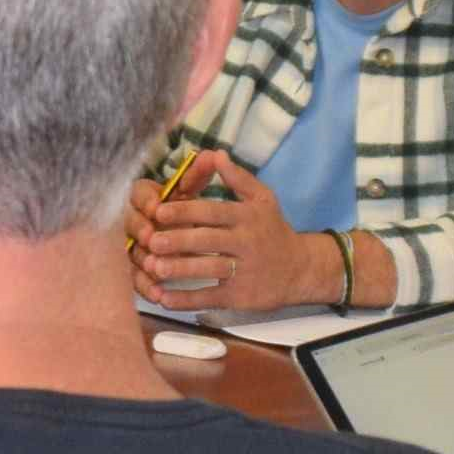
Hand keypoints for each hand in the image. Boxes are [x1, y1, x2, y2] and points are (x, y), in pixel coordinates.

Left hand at [126, 151, 328, 312]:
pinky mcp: (241, 297)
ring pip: (209, 269)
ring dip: (180, 270)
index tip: (159, 211)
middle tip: (151, 241)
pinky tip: (165, 298)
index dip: (186, 211)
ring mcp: (245, 271)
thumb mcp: (263, 199)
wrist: (302, 269)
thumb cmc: (273, 230)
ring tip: (153, 267)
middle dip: (178, 240)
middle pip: (208, 240)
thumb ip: (238, 178)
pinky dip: (187, 300)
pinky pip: (211, 298)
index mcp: (247, 216)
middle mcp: (246, 242)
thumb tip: (215, 153)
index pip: (213, 211)